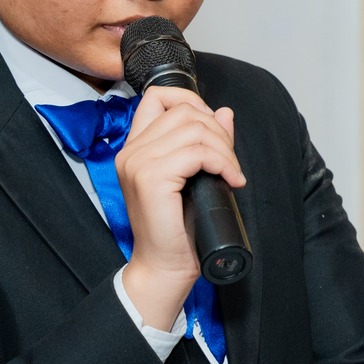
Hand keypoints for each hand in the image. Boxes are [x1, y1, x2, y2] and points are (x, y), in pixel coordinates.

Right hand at [114, 85, 244, 330]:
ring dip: (224, 150)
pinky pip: (197, 152)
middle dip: (218, 132)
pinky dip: (222, 162)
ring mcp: (138, 163)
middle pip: (184, 110)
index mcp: (136, 147)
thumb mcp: (195, 177)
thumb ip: (205, 143)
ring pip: (194, 129)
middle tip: (230, 164)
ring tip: (232, 174)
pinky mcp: (151, 178)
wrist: (165, 266)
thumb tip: (224, 113)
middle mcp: (131, 151)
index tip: (213, 130)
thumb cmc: (178, 228)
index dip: (192, 102)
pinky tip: (230, 181)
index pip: (157, 96)